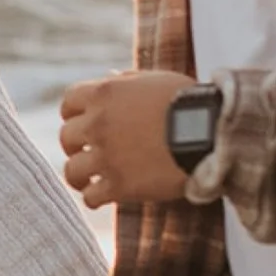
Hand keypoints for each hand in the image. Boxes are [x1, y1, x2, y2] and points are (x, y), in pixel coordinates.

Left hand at [60, 70, 195, 208]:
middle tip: (87, 152)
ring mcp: (106, 156)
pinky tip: (102, 197)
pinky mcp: (119, 186)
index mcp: (104, 93)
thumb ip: (126, 80)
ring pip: (72, 170)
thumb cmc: (188, 102)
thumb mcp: (155, 80)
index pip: (69, 102)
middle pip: (66, 137)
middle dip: (75, 145)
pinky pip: (91, 196)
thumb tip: (109, 78)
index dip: (74, 113)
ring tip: (88, 180)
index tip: (82, 122)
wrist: (209, 133)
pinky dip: (94, 198)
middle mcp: (97, 123)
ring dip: (79, 175)